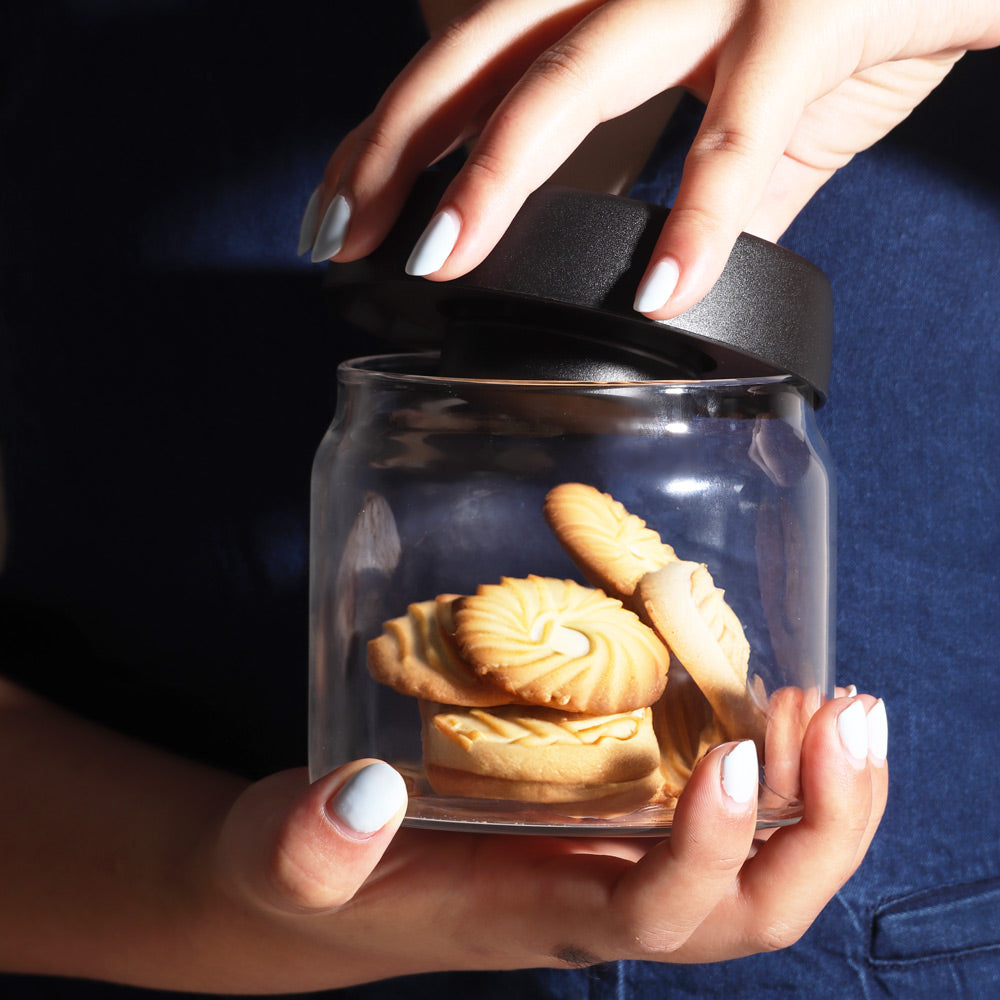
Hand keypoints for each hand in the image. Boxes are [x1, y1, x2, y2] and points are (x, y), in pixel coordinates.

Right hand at [209, 693, 886, 986]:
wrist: (337, 886)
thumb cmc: (321, 880)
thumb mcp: (286, 863)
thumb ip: (310, 843)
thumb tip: (357, 794)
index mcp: (542, 913)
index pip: (657, 912)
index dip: (708, 851)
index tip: (726, 758)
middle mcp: (606, 897)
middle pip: (757, 908)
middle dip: (822, 830)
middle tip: (844, 718)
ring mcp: (624, 857)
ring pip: (767, 869)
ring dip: (825, 798)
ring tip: (844, 704)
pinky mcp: (622, 815)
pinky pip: (732, 813)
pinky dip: (782, 768)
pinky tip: (784, 700)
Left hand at [300, 0, 999, 317]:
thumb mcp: (766, 88)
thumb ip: (720, 180)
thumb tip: (689, 279)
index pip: (473, 56)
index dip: (394, 133)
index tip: (341, 215)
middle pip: (483, 53)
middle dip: (400, 149)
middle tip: (344, 241)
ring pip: (572, 73)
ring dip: (497, 173)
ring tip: (441, 263)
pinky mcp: (810, 12)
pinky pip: (738, 133)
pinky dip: (697, 220)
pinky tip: (661, 295)